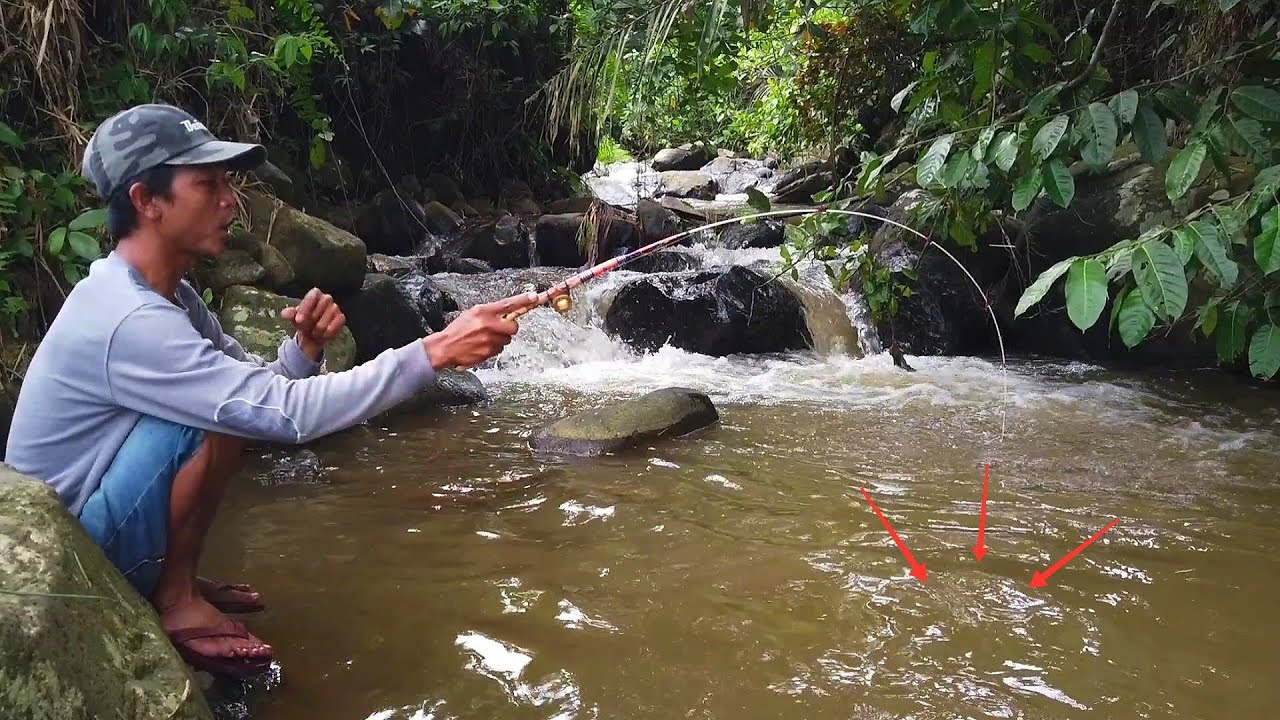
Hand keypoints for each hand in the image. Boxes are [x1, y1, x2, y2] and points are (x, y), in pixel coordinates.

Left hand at [282, 288, 345, 360]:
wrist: (312, 335)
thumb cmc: (303, 322)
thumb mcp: (294, 318)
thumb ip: (290, 314)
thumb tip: (285, 313)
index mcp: (314, 295)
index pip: (313, 295)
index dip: (306, 307)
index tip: (299, 320)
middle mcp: (326, 299)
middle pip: (323, 303)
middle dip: (313, 318)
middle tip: (306, 327)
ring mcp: (335, 308)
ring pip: (330, 314)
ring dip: (320, 327)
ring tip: (314, 332)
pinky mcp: (341, 318)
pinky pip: (337, 323)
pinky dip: (329, 331)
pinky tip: (323, 334)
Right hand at [422, 291, 537, 369]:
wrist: (445, 347)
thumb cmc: (458, 329)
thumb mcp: (472, 313)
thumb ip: (490, 312)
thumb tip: (507, 312)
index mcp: (483, 311)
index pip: (508, 304)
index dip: (523, 300)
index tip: (534, 296)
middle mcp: (488, 324)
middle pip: (514, 327)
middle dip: (509, 328)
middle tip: (498, 329)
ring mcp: (490, 339)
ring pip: (507, 339)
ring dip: (500, 339)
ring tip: (484, 338)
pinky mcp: (489, 352)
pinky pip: (499, 349)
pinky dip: (494, 348)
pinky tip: (482, 346)